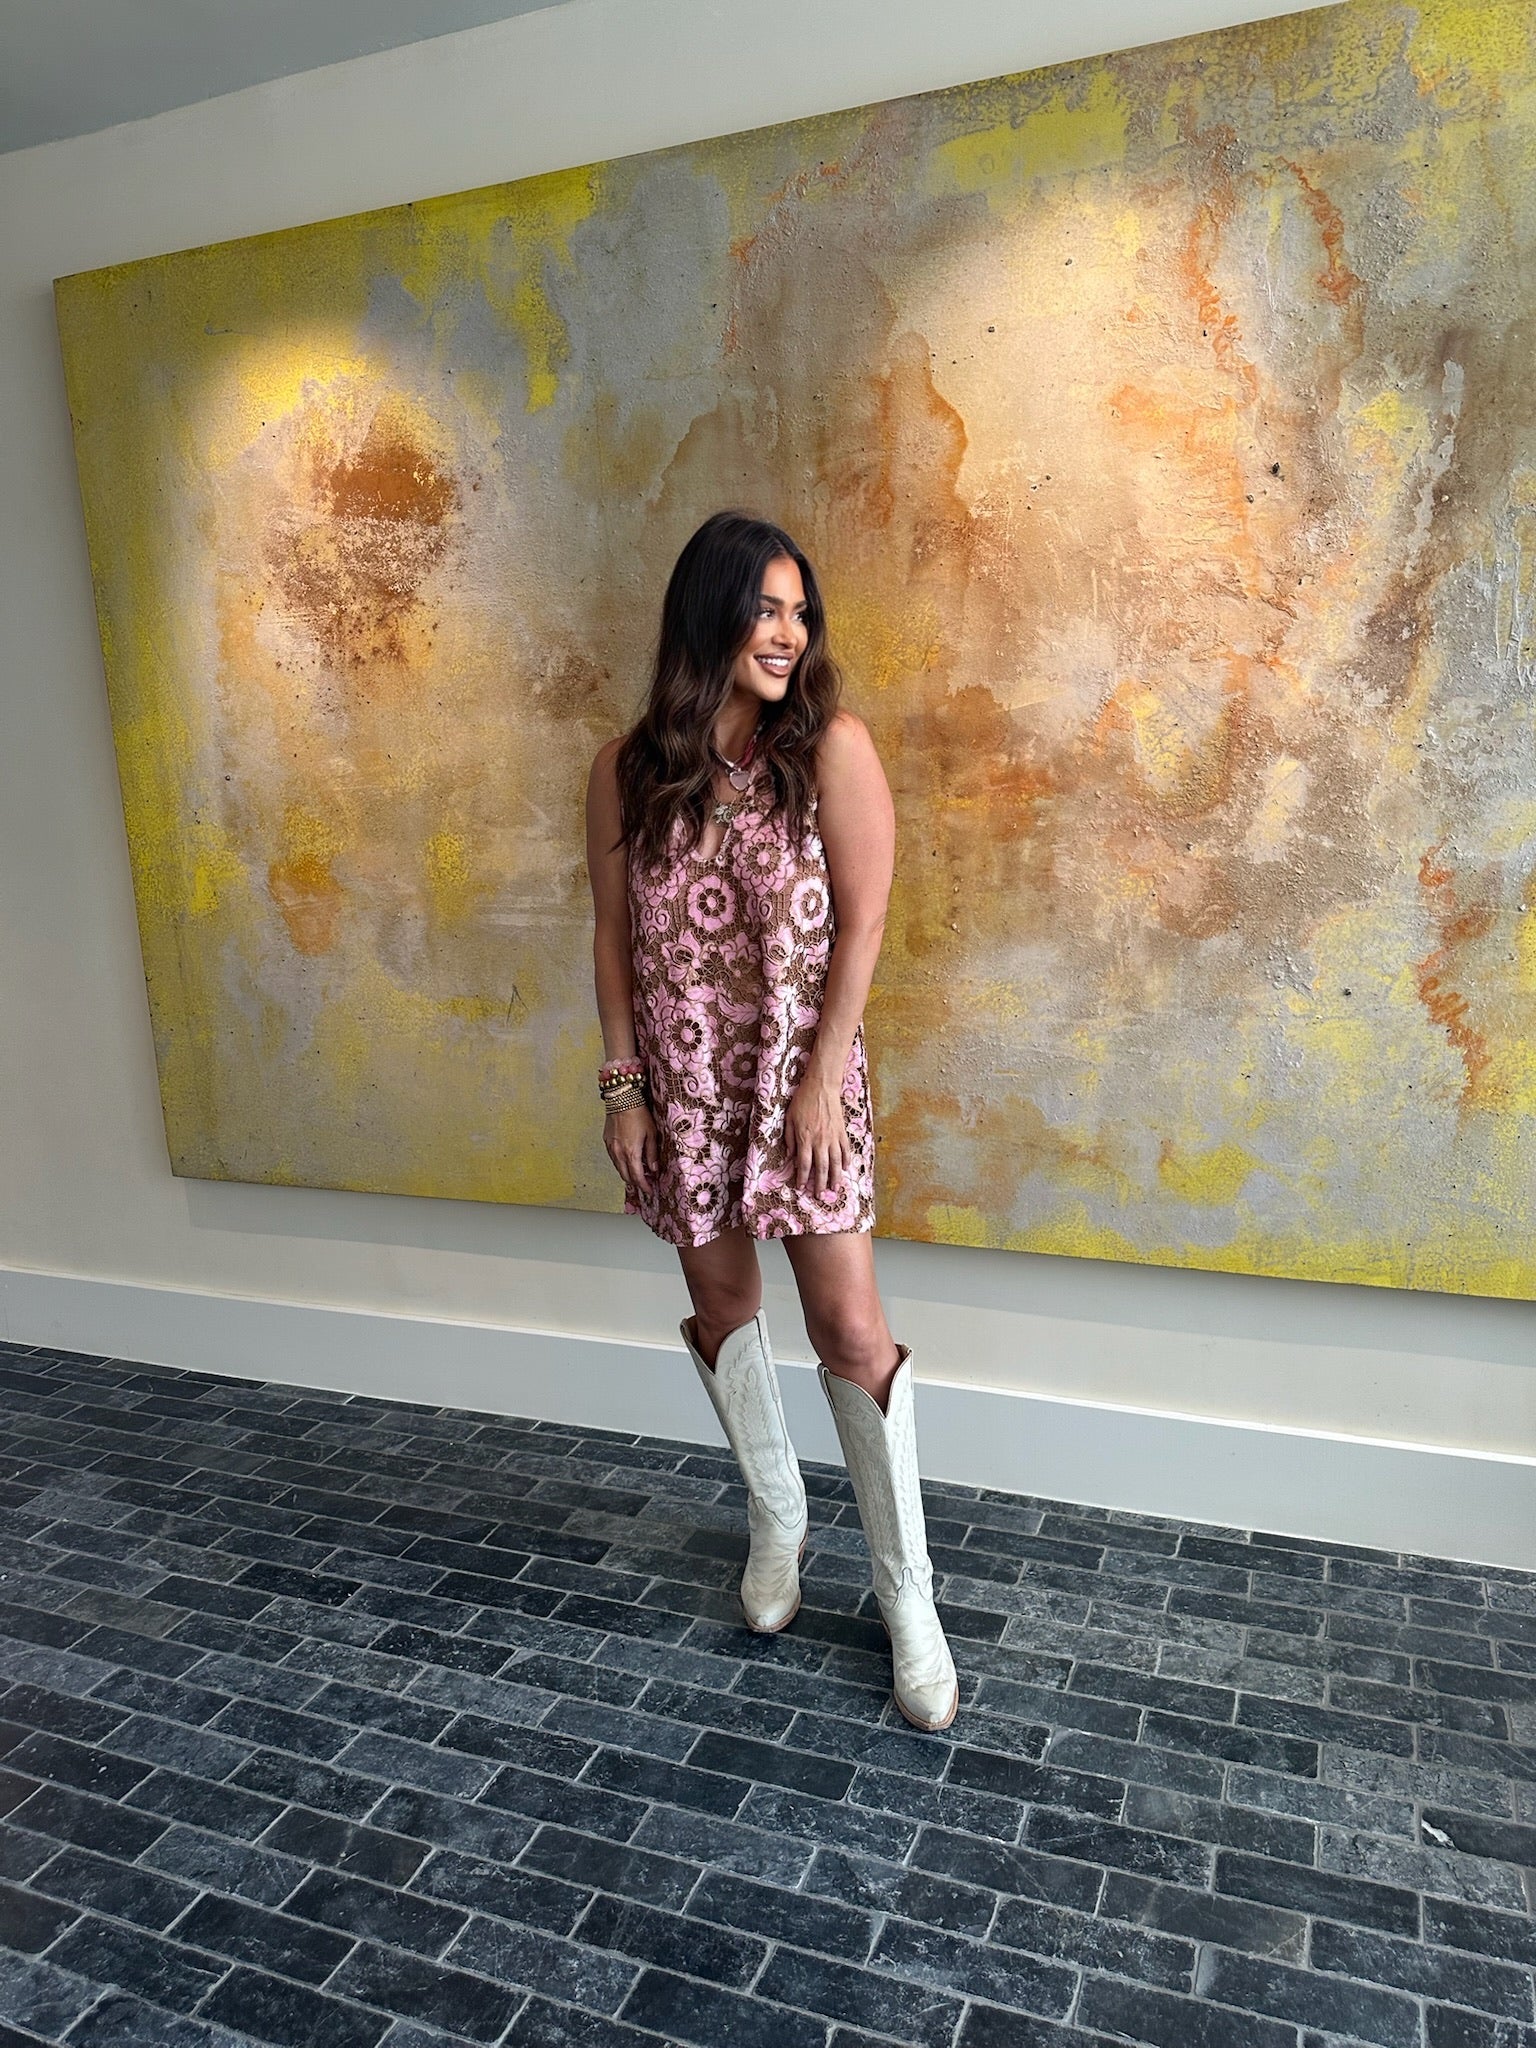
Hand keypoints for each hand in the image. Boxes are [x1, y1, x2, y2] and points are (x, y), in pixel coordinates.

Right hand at [605, 1103, 657, 1199]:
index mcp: (631, 1153)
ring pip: (618, 1168)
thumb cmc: (638, 1114)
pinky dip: (621, 1163)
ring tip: (638, 1172)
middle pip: (626, 1176)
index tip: (649, 1190)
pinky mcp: (607, 1142)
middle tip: (644, 1183)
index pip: (637, 1177)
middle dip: (635, 1182)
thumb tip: (654, 1169)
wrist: (622, 1100)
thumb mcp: (652, 1134)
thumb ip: (652, 1153)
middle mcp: (618, 1153)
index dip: (644, 1186)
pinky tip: (628, 1160)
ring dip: (627, 1173)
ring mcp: (611, 1148)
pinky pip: (613, 1158)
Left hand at [784, 1075, 851, 1197]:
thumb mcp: (789, 1119)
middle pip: (821, 1168)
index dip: (802, 1178)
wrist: (821, 1087)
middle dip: (820, 1184)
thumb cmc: (802, 1101)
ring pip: (835, 1162)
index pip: (803, 1164)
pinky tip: (845, 1169)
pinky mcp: (842, 1132)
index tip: (800, 1187)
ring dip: (835, 1177)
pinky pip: (845, 1150)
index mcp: (805, 1139)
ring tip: (835, 1189)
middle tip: (820, 1196)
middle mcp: (820, 1141)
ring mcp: (833, 1137)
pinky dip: (846, 1160)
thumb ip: (790, 1139)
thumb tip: (790, 1156)